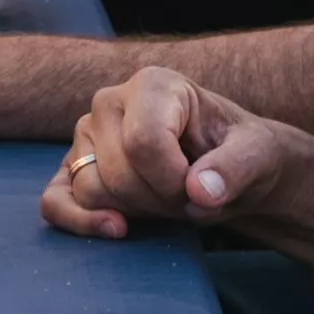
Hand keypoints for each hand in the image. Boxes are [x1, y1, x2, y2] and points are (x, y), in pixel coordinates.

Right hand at [42, 66, 288, 238]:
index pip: (143, 142)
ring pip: (91, 190)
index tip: (201, 190)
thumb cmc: (242, 154)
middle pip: (117, 173)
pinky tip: (116, 229)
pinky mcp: (73, 168)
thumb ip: (236, 169)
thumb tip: (199, 192)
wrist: (229, 169)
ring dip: (136, 212)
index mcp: (153, 85)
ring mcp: (85, 135)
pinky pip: (54, 200)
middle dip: (159, 201)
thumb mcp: (259, 156)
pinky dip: (78, 222)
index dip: (173, 181)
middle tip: (190, 198)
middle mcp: (110, 102)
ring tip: (168, 201)